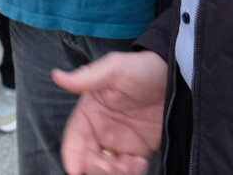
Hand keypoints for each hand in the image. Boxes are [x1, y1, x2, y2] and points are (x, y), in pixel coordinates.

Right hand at [56, 51, 166, 174]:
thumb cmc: (141, 68)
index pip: (74, 139)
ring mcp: (119, 142)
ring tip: (132, 164)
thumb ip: (87, 77)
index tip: (75, 170)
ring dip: (115, 173)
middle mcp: (100, 130)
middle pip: (88, 159)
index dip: (72, 156)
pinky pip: (127, 171)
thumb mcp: (114, 68)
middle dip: (97, 168)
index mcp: (89, 112)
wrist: (175, 78)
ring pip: (106, 169)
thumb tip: (57, 75)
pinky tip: (141, 162)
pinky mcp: (137, 151)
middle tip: (114, 166)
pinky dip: (131, 173)